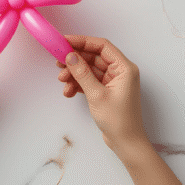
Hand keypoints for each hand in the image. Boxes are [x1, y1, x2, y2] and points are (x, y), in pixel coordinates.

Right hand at [57, 35, 147, 153]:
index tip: (65, 42)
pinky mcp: (106, 90)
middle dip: (75, 60)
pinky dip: (78, 84)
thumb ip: (82, 73)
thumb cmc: (118, 120)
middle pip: (94, 57)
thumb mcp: (97, 94)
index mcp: (124, 68)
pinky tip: (69, 91)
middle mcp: (120, 71)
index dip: (83, 42)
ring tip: (63, 82)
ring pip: (89, 69)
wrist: (125, 143)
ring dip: (74, 74)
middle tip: (58, 63)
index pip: (102, 46)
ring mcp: (112, 81)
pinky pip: (89, 81)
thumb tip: (70, 56)